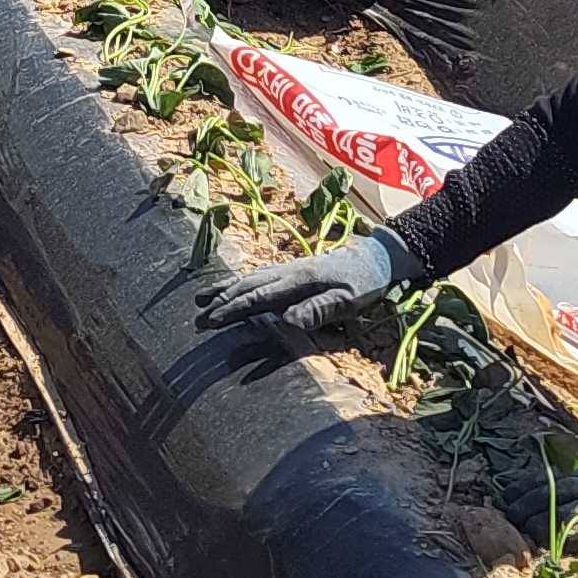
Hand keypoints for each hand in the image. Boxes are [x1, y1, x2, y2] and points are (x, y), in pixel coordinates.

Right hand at [197, 236, 398, 344]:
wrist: (377, 256)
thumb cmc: (365, 282)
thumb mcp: (348, 299)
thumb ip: (318, 309)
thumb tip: (287, 321)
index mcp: (299, 280)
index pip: (259, 296)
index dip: (234, 308)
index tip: (212, 319)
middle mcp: (289, 271)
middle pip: (249, 285)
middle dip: (222, 300)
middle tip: (199, 316)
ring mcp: (290, 268)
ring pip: (251, 277)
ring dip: (227, 288)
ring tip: (203, 298)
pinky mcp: (295, 269)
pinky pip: (261, 275)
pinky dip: (241, 281)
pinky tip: (234, 286)